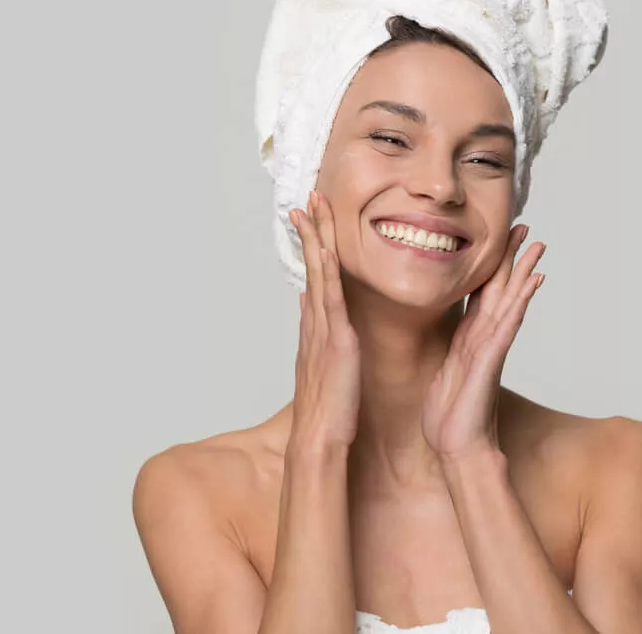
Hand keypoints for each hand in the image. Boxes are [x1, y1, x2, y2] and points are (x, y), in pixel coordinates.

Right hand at [288, 190, 361, 450]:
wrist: (320, 440)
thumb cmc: (329, 412)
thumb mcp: (323, 368)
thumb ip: (316, 336)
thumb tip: (309, 307)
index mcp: (317, 331)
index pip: (314, 280)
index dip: (311, 250)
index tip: (309, 223)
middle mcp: (315, 324)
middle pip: (312, 268)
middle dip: (309, 233)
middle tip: (306, 200)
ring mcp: (323, 329)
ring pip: (318, 274)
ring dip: (315, 238)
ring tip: (310, 207)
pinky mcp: (335, 339)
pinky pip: (330, 297)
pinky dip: (326, 270)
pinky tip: (325, 247)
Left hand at [421, 224, 544, 459]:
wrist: (457, 446)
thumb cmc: (450, 416)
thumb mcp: (446, 373)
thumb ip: (453, 353)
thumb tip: (453, 345)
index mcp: (470, 338)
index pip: (484, 294)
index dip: (492, 267)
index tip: (502, 240)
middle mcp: (484, 338)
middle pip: (502, 290)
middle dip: (514, 259)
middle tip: (527, 229)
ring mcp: (491, 347)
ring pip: (510, 301)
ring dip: (524, 273)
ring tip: (538, 247)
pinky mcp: (491, 359)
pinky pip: (508, 324)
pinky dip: (520, 302)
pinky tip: (531, 283)